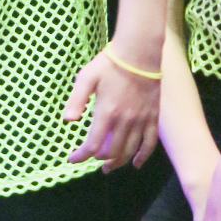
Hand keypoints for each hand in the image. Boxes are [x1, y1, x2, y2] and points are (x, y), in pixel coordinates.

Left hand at [63, 52, 159, 170]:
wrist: (139, 52)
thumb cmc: (110, 64)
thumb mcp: (86, 78)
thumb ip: (76, 100)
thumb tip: (67, 121)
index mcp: (106, 112)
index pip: (92, 146)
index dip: (81, 156)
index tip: (72, 158)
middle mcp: (125, 121)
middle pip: (111, 152)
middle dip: (99, 160)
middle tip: (91, 161)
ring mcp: (141, 120)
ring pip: (129, 151)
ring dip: (118, 162)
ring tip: (109, 167)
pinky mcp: (153, 117)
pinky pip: (150, 143)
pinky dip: (143, 157)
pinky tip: (136, 164)